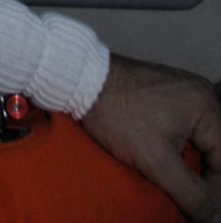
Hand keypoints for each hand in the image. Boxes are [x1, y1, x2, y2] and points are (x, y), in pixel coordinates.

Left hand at [81, 55, 220, 221]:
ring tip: (169, 180)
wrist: (80, 78)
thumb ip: (191, 193)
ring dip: (187, 163)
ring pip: (197, 141)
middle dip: (200, 177)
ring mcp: (182, 90)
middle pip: (214, 151)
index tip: (195, 209)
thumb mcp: (156, 162)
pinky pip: (183, 127)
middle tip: (181, 196)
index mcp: (206, 107)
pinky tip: (159, 158)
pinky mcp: (165, 91)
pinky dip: (175, 146)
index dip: (213, 192)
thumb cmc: (116, 114)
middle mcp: (200, 94)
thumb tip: (211, 214)